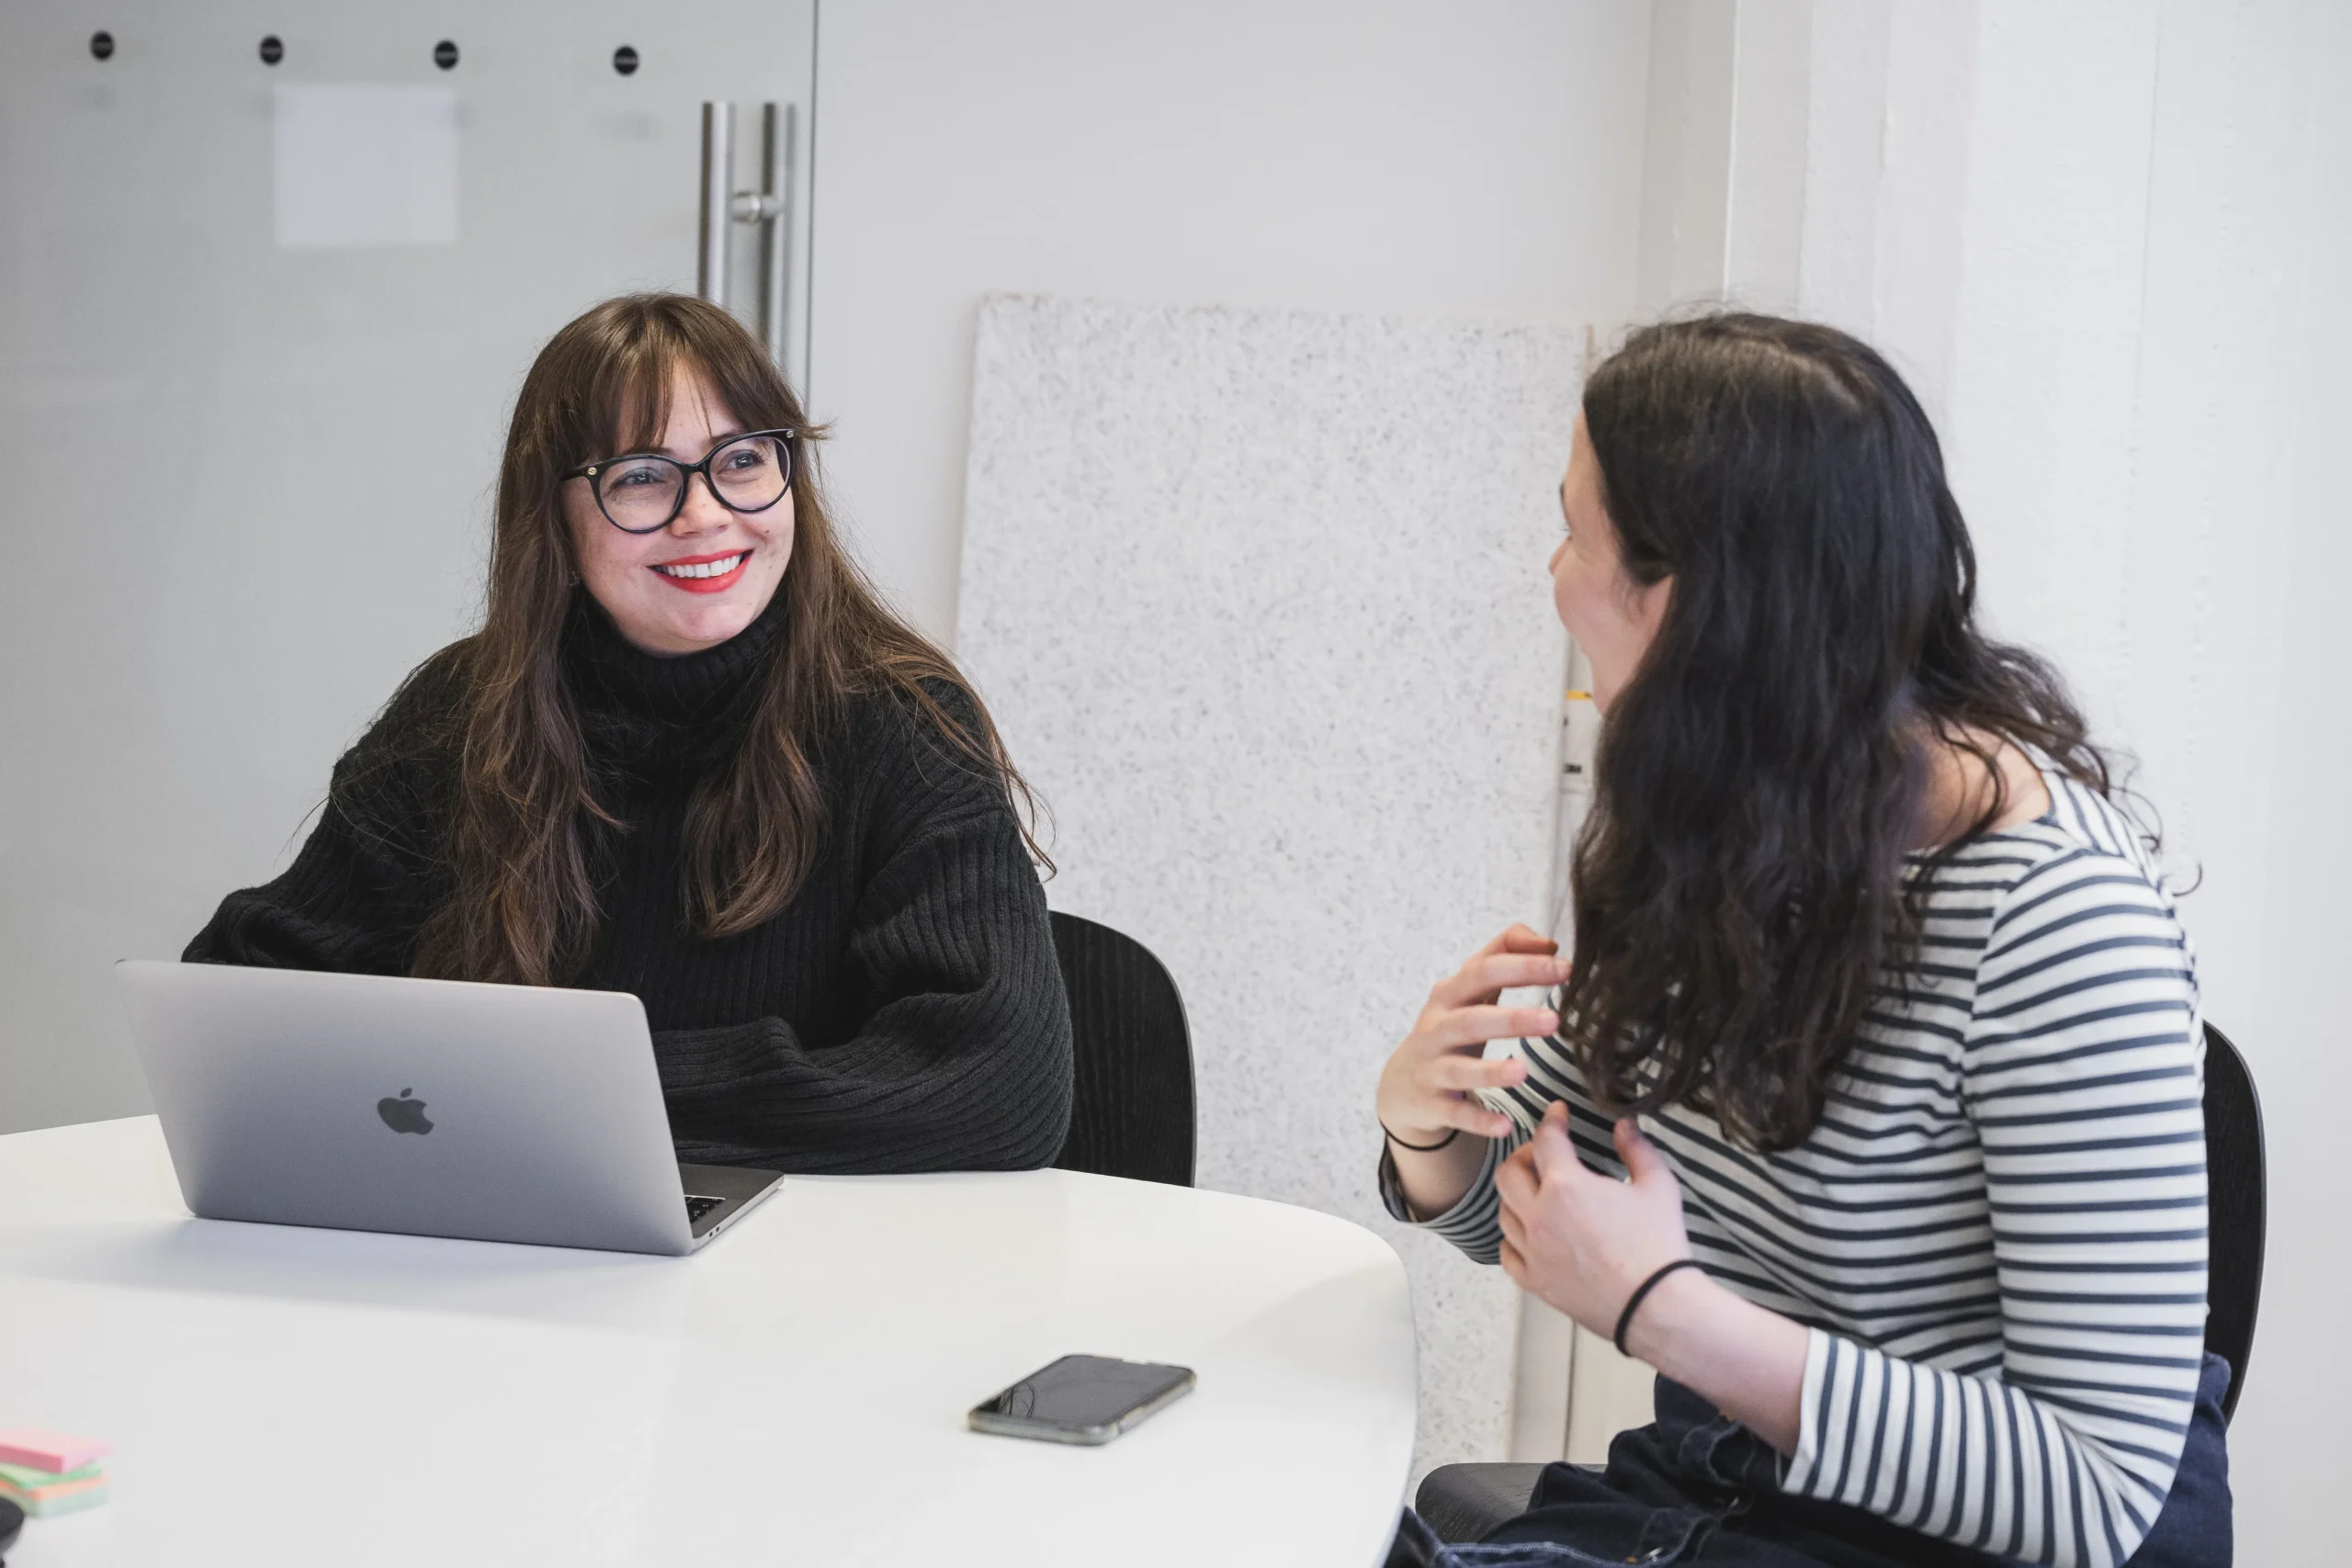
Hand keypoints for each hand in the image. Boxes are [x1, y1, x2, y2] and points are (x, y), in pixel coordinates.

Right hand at [1375, 924, 1565, 1144]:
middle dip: (1511, 1020)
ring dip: (1490, 1072)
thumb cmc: (1449, 1027)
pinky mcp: (1432, 1103)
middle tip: (1554, 1022)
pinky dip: (1477, 1119)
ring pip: (1459, 1069)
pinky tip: (1504, 1126)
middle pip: (1471, 1020)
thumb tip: (1547, 942)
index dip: (1522, 967)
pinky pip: (1455, 1113)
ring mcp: (1431, 1067)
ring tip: (1523, 1072)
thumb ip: (1503, 955)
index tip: (1565, 969)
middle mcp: (1437, 1029)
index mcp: (1450, 995)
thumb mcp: (1468, 990)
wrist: (1402, 1083)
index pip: (1484, 971)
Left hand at [1496, 1103, 1691, 1342]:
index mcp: (1566, 1187)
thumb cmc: (1658, 1245)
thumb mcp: (1658, 1186)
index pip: (1545, 1140)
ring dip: (1517, 1196)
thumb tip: (1624, 1126)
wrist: (1655, 1306)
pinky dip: (1513, 1238)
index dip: (1551, 1120)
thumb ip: (1637, 1149)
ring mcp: (1533, 1251)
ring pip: (1504, 1212)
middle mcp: (1539, 1216)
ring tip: (1537, 1193)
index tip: (1558, 1113)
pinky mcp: (1535, 1282)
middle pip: (1508, 1173)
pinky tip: (1530, 1234)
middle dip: (1523, 1155)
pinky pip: (1507, 1253)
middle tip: (1543, 1154)